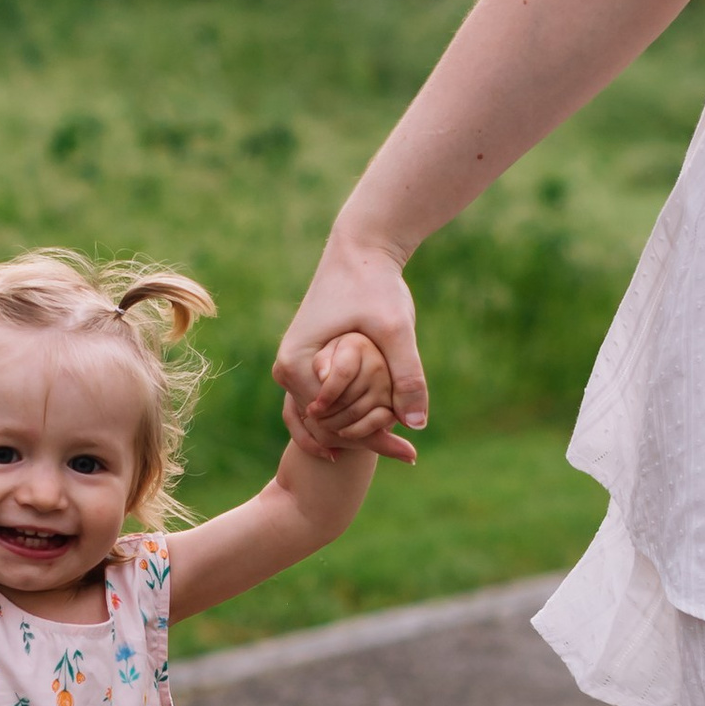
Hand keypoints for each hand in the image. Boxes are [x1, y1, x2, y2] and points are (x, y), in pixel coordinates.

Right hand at [273, 237, 426, 457]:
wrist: (360, 251)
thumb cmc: (375, 285)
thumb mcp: (396, 330)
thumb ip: (408, 375)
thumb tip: (418, 425)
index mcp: (295, 365)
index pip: (328, 423)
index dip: (366, 437)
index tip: (403, 448)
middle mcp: (286, 370)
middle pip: (323, 425)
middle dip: (361, 440)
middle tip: (408, 454)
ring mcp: (294, 367)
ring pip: (326, 416)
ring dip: (358, 429)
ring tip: (400, 446)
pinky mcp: (309, 362)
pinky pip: (329, 400)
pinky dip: (355, 413)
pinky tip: (388, 423)